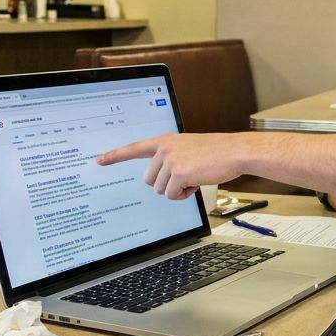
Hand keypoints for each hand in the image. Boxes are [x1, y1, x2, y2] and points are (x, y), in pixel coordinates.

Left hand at [98, 133, 241, 199]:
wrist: (235, 151)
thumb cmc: (217, 152)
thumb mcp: (189, 148)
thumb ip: (171, 157)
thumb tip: (160, 178)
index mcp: (165, 141)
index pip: (134, 148)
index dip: (115, 155)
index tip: (99, 160)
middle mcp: (164, 148)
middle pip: (150, 180)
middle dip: (167, 184)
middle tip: (187, 176)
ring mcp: (170, 160)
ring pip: (161, 190)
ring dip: (178, 189)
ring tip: (196, 176)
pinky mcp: (178, 173)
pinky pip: (173, 194)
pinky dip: (186, 194)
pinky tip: (199, 181)